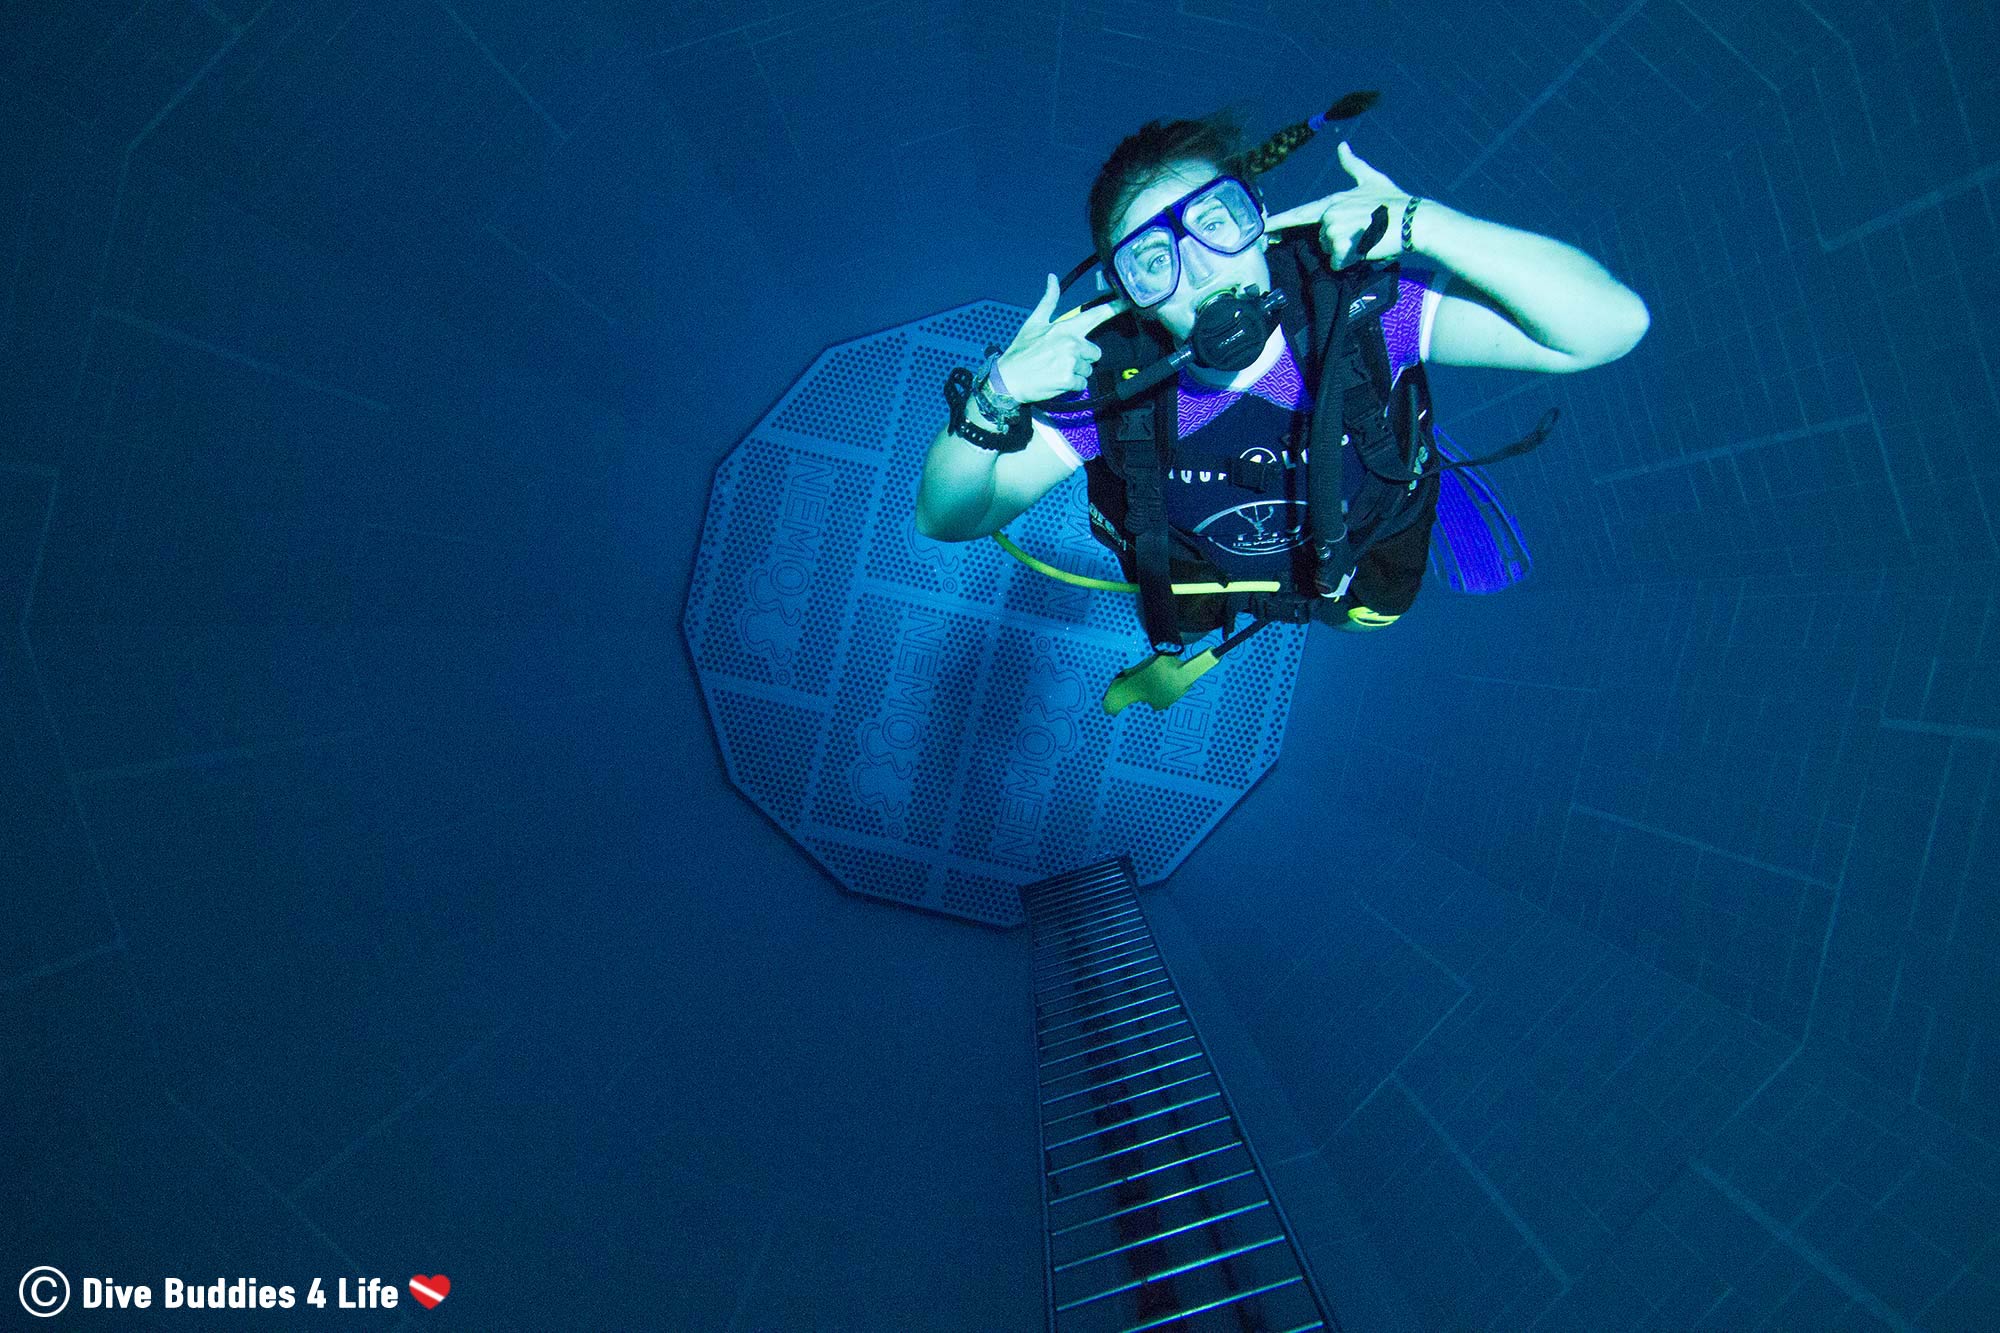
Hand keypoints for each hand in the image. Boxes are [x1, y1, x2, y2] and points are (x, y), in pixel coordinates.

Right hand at [995, 275, 1129, 402]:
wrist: (1008, 378)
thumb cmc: (1021, 351)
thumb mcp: (1034, 322)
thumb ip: (1049, 300)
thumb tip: (1052, 277)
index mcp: (1065, 328)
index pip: (1095, 315)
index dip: (1114, 308)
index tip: (1128, 301)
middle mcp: (1071, 343)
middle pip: (1095, 352)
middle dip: (1083, 358)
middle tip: (1061, 359)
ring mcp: (1070, 362)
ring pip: (1088, 369)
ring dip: (1075, 373)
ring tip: (1055, 370)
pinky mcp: (1068, 379)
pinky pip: (1081, 384)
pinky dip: (1070, 385)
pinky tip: (1055, 381)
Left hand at [1264, 142, 1413, 268]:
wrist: (1412, 219)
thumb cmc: (1395, 201)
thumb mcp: (1372, 179)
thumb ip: (1353, 165)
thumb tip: (1342, 145)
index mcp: (1332, 201)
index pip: (1300, 213)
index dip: (1279, 221)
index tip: (1263, 228)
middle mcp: (1330, 215)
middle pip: (1322, 239)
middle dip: (1340, 240)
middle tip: (1363, 230)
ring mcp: (1335, 232)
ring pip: (1331, 252)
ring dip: (1347, 250)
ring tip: (1367, 238)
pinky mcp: (1344, 248)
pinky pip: (1339, 263)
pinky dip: (1351, 261)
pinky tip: (1366, 248)